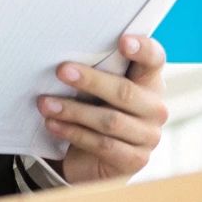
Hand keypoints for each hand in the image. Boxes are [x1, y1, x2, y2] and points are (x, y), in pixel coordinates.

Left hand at [38, 34, 167, 184]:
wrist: (96, 160)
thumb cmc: (97, 111)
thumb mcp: (99, 91)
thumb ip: (99, 72)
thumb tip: (67, 58)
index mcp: (150, 81)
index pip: (155, 59)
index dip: (143, 49)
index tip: (123, 40)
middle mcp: (155, 108)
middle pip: (125, 91)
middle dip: (91, 80)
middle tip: (62, 70)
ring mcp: (149, 136)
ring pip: (110, 120)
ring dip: (73, 110)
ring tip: (45, 103)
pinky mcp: (135, 160)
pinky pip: (103, 144)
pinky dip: (74, 133)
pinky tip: (53, 124)